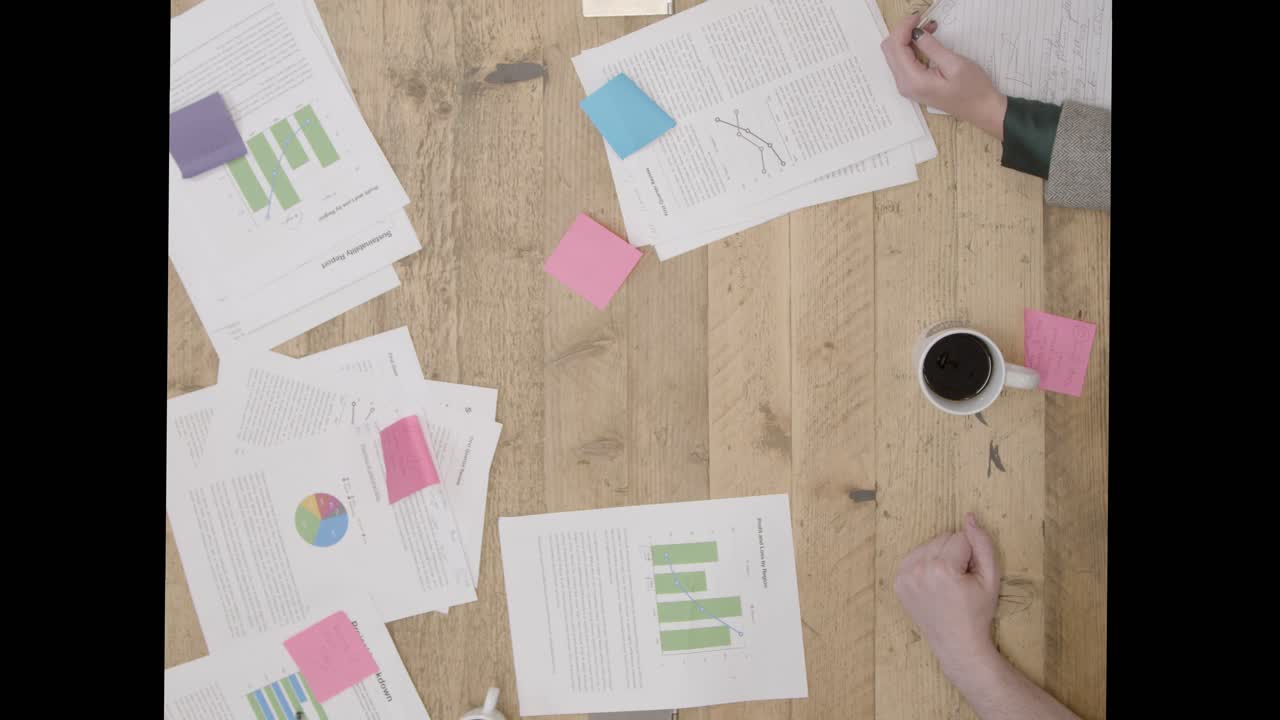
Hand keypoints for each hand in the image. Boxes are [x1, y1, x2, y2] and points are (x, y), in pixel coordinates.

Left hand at [880, 14, 1006, 140]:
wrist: (980, 109)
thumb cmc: (973, 89)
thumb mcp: (954, 64)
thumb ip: (931, 47)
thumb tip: (915, 32)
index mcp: (913, 80)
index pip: (896, 47)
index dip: (904, 27)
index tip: (919, 17)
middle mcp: (905, 85)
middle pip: (890, 50)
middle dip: (903, 32)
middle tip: (924, 22)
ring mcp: (907, 86)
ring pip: (895, 55)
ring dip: (907, 39)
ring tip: (929, 29)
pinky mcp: (912, 85)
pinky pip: (903, 62)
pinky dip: (911, 48)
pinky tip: (926, 41)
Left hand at [894, 512, 1000, 676]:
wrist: (957, 643)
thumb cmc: (977, 612)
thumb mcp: (990, 578)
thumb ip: (982, 543)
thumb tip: (969, 516)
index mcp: (941, 568)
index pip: (961, 537)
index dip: (971, 555)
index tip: (970, 577)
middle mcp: (918, 569)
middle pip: (942, 538)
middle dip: (954, 553)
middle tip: (960, 581)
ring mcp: (904, 577)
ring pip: (928, 545)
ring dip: (939, 556)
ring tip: (947, 582)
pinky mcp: (898, 583)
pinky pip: (914, 557)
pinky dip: (925, 564)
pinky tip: (934, 583)